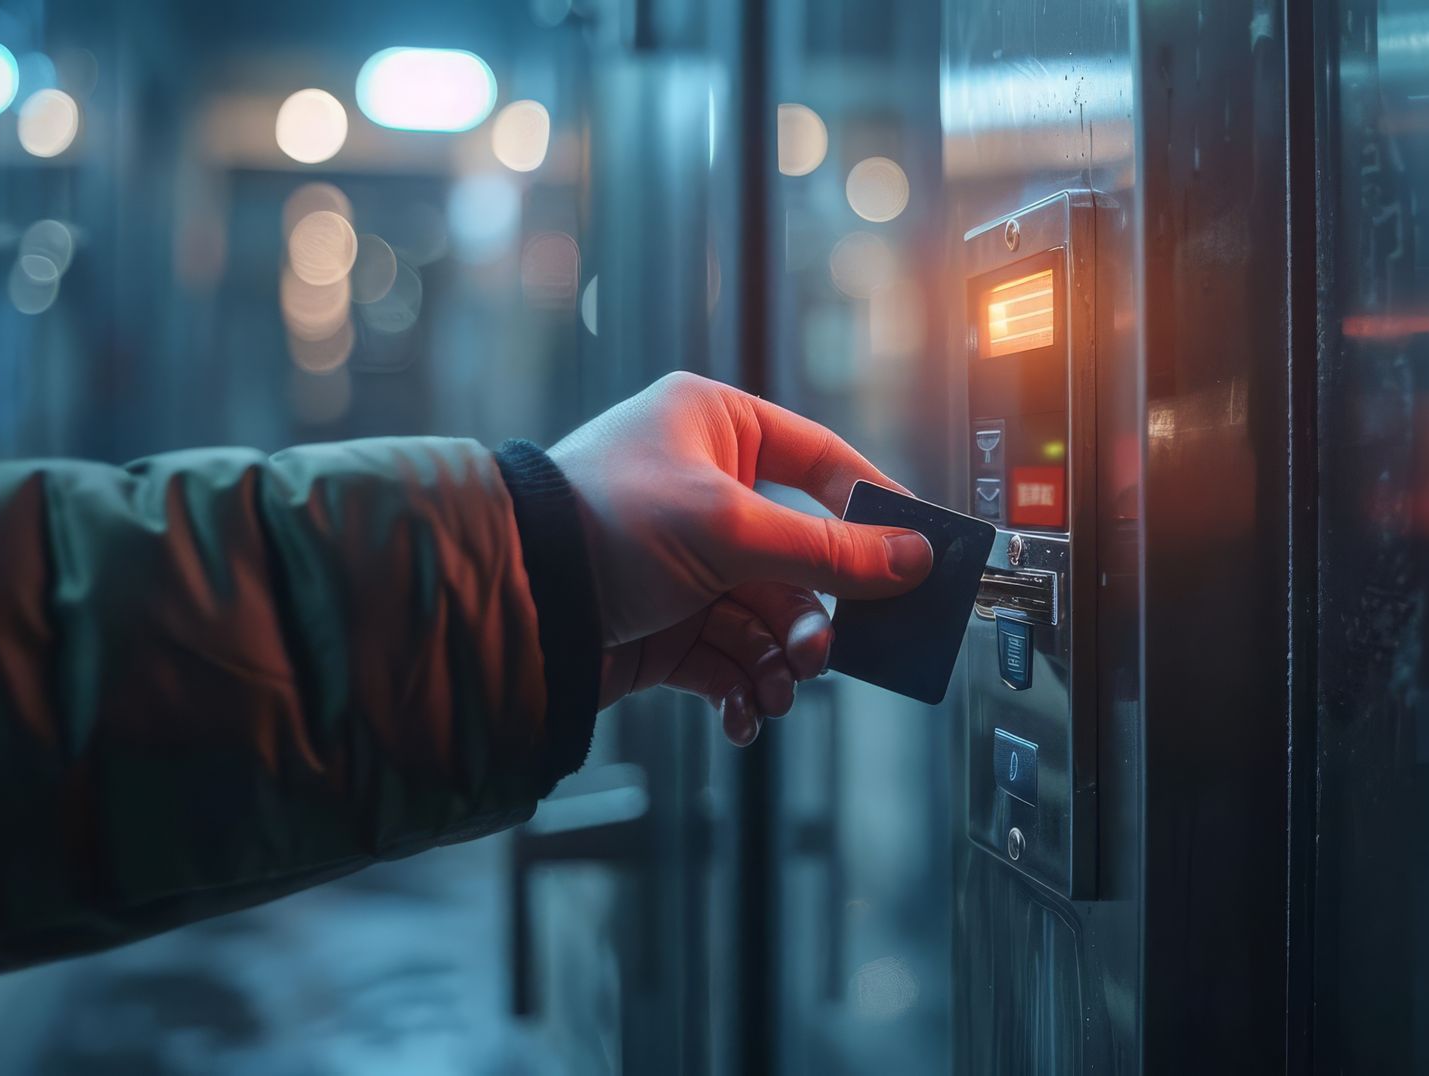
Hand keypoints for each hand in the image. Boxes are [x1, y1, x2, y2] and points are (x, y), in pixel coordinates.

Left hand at [549, 372, 932, 744]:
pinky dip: (741, 690)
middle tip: (822, 653)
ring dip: (779, 663)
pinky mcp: (662, 623)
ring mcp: (684, 561)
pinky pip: (726, 659)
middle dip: (813, 616)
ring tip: (776, 693)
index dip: (871, 508)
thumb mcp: (731, 530)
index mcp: (715, 427)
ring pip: (766, 617)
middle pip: (800, 558)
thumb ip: (830, 553)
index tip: (917, 552)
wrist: (511, 598)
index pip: (821, 460)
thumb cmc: (605, 525)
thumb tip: (914, 560)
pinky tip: (742, 715)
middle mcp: (702, 488)